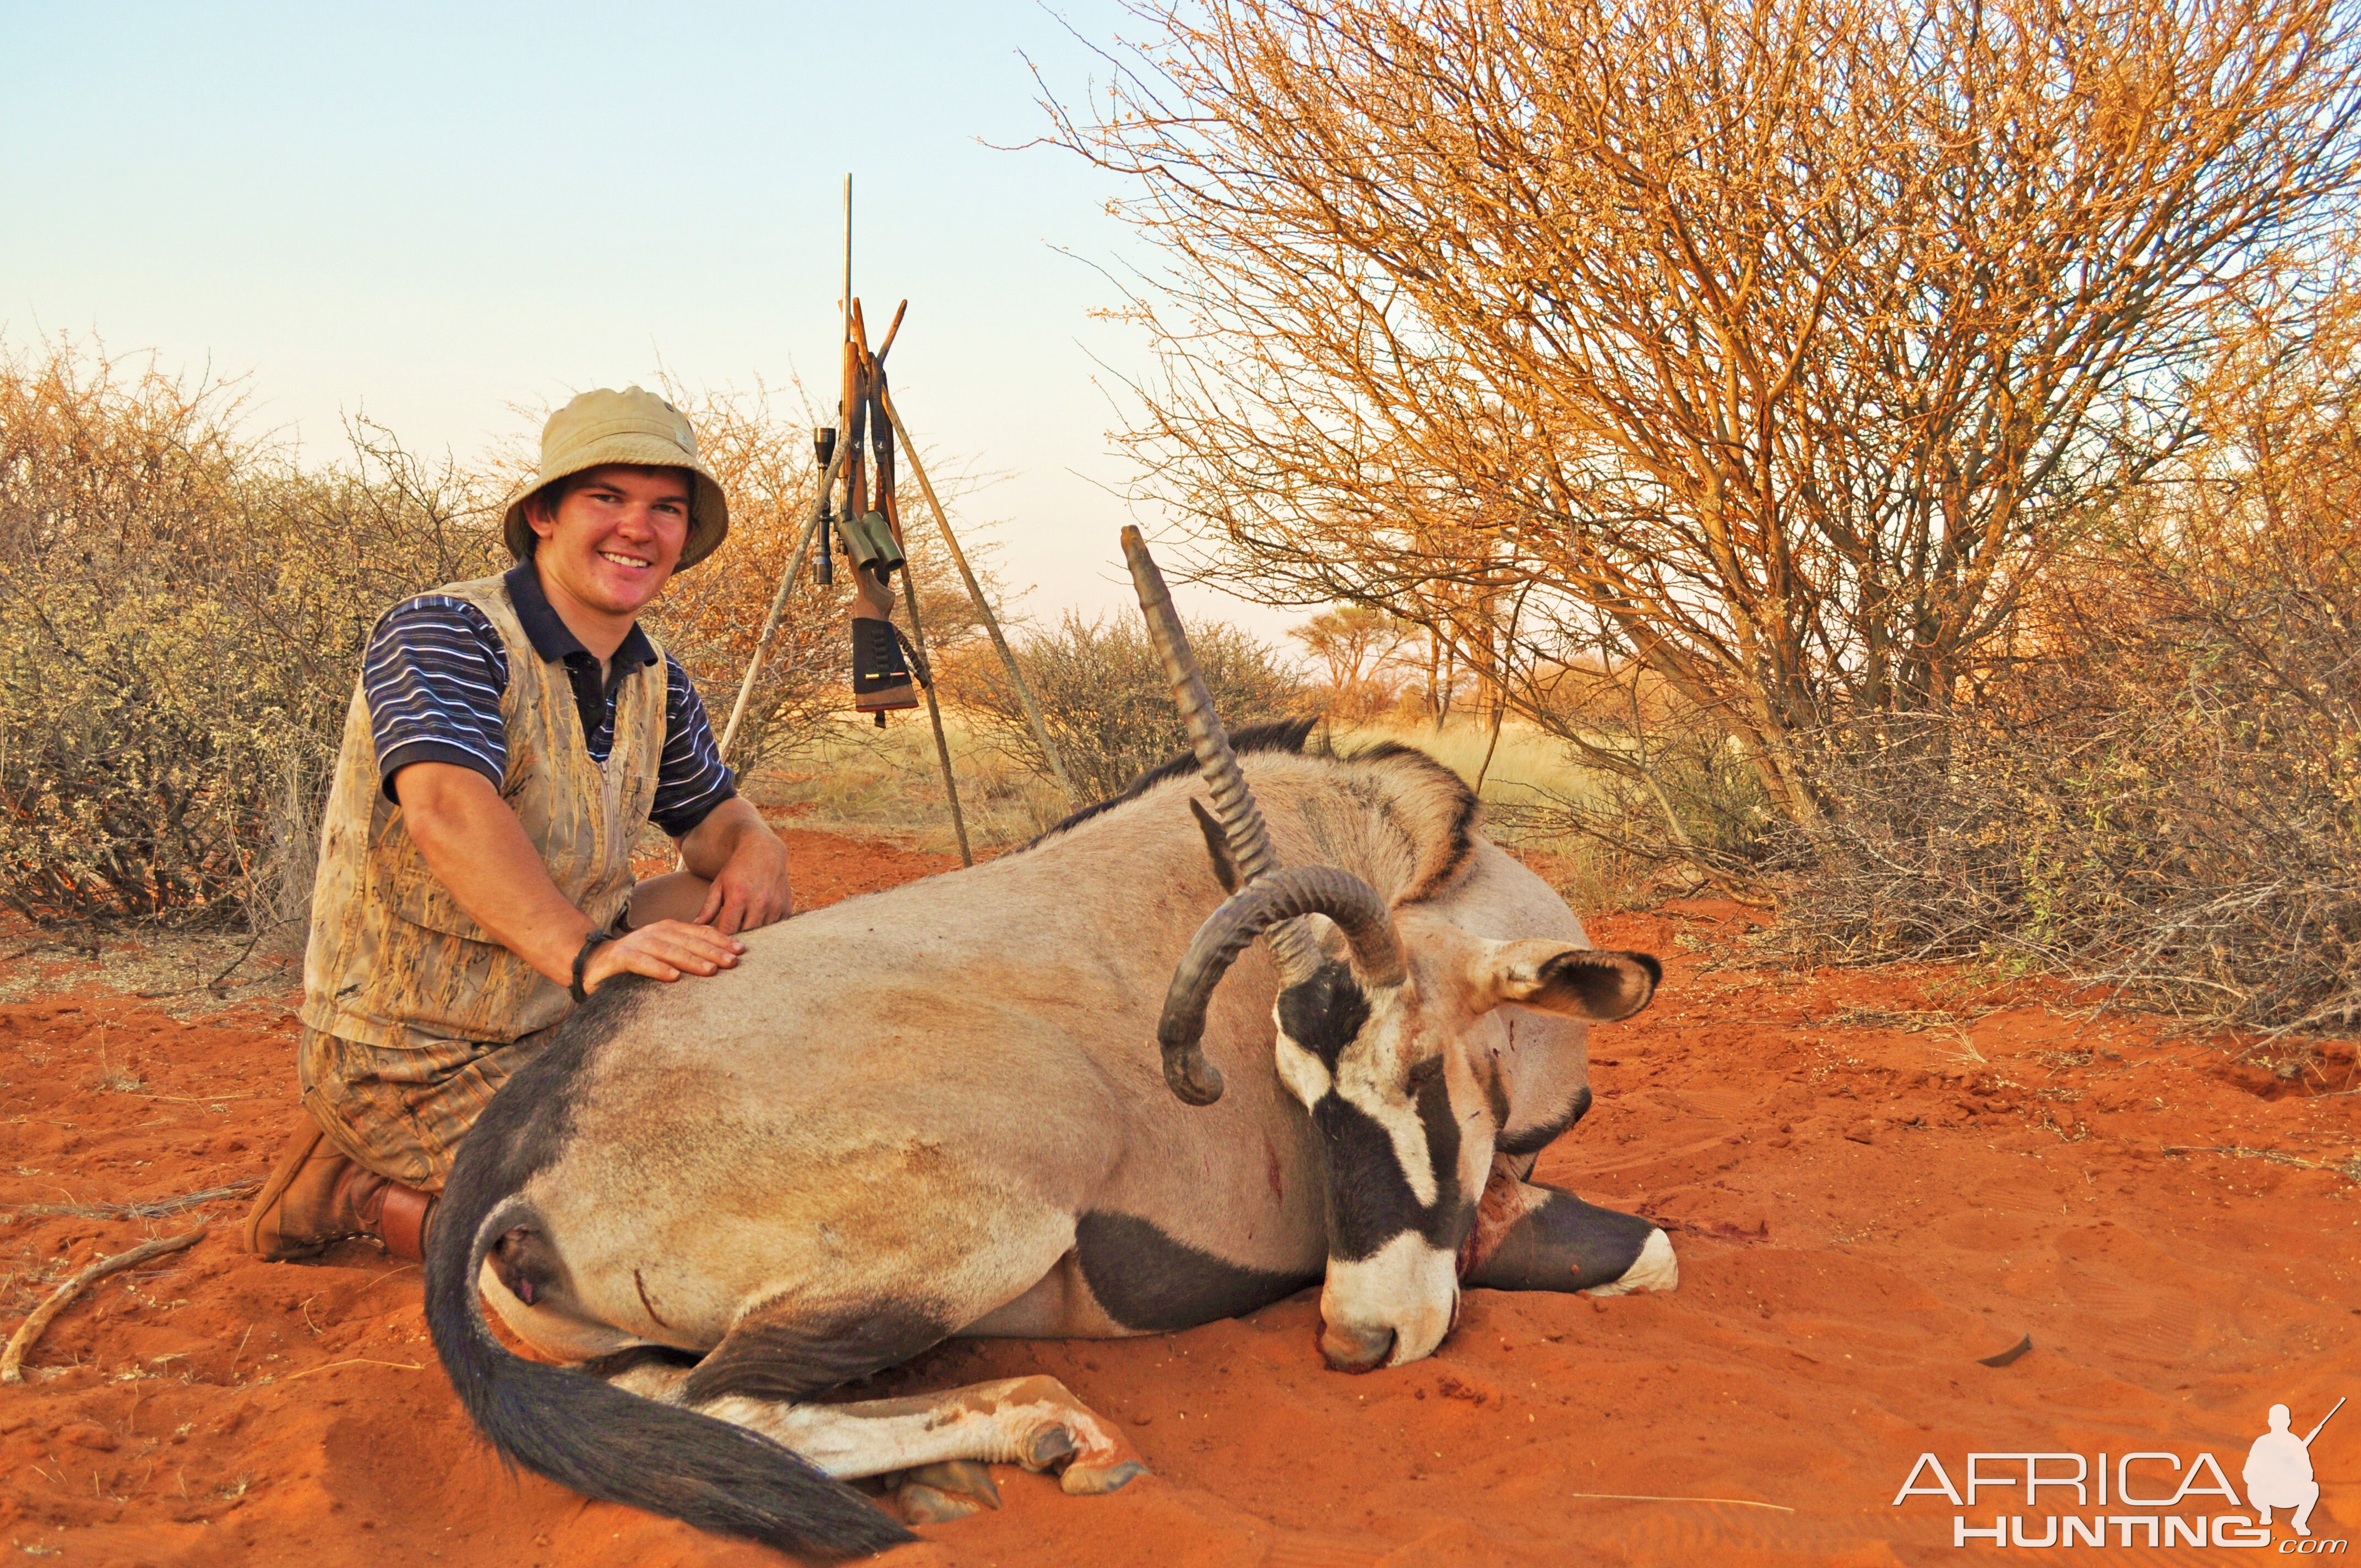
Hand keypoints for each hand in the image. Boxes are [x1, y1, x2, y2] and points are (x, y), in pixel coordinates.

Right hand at [582, 919, 745, 991]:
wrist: (591, 964)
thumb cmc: (635, 963)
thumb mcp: (664, 957)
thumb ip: (686, 955)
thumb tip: (720, 963)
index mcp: (668, 930)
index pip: (699, 932)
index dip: (720, 939)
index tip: (741, 950)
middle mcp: (654, 932)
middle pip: (688, 940)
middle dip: (712, 950)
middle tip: (733, 962)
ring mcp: (636, 943)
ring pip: (668, 949)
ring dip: (690, 959)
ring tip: (710, 970)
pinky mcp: (620, 957)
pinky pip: (641, 962)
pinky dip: (657, 968)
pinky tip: (673, 977)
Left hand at [693, 825, 792, 934]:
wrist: (764, 850)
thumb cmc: (737, 869)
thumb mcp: (719, 884)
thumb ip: (708, 908)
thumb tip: (695, 927)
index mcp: (738, 897)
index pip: (727, 931)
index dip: (720, 940)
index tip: (716, 943)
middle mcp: (759, 903)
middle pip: (746, 936)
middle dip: (736, 941)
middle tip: (728, 944)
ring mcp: (775, 906)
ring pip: (762, 935)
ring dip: (753, 937)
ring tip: (744, 937)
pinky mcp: (786, 908)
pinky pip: (775, 928)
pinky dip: (767, 930)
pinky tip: (759, 925)